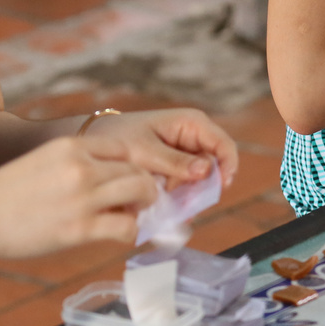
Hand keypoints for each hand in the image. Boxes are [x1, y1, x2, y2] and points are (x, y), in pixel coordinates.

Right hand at [0, 137, 159, 262]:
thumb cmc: (3, 195)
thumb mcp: (41, 161)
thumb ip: (75, 163)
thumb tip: (108, 177)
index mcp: (70, 145)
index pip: (126, 147)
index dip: (139, 164)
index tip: (139, 178)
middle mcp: (81, 166)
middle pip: (138, 169)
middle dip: (145, 186)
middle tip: (138, 202)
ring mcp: (83, 197)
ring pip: (141, 192)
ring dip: (143, 206)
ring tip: (130, 216)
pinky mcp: (80, 228)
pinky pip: (126, 227)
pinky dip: (130, 232)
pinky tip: (119, 235)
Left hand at [80, 107, 238, 189]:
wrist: (97, 140)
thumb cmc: (119, 138)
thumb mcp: (145, 152)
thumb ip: (175, 162)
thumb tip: (206, 171)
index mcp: (192, 123)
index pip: (224, 146)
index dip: (227, 168)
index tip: (218, 190)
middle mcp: (194, 137)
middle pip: (214, 168)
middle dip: (199, 188)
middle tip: (178, 202)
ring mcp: (187, 153)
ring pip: (200, 181)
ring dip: (186, 195)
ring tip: (163, 202)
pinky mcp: (177, 167)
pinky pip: (186, 185)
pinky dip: (176, 196)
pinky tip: (161, 202)